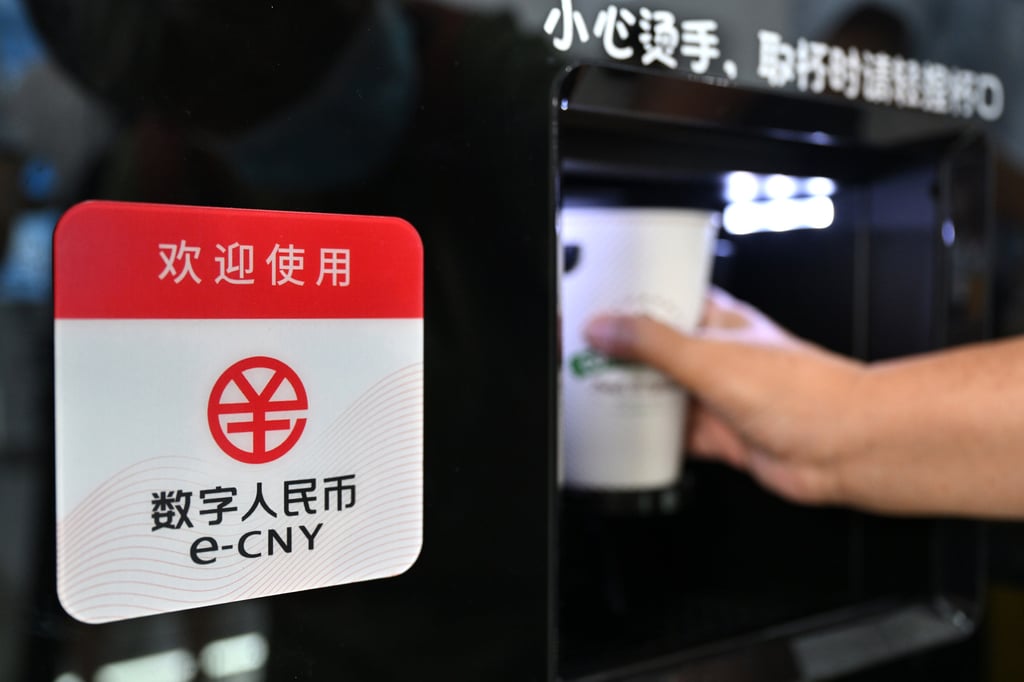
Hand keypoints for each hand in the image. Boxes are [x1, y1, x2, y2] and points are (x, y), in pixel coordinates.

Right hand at [584, 288, 866, 506]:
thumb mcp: (711, 357)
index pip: (660, 302)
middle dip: (617, 356)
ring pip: (658, 394)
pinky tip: (623, 438)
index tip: (587, 310)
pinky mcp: (717, 435)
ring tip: (589, 396)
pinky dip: (646, 438)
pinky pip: (670, 435)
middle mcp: (714, 356)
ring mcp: (715, 396)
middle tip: (576, 358)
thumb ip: (653, 343)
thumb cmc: (803, 391)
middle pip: (652, 352)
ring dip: (629, 398)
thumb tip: (605, 327)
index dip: (623, 304)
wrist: (843, 447)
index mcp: (717, 320)